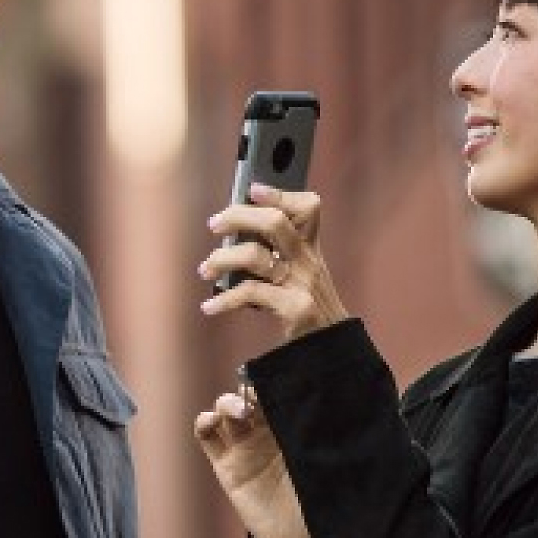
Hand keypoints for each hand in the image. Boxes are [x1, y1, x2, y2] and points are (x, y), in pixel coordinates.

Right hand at [193, 387, 315, 537]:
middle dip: (252, 387)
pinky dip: (204, 422)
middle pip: (250, 393)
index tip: (279, 375)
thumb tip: (335, 403)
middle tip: (259, 395)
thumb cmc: (322, 497)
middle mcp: (267, 430)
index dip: (275, 379)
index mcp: (292, 424)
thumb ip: (322, 435)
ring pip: (226, 409)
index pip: (279, 390)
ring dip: (228, 402)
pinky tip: (212, 421)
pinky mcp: (226, 466)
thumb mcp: (327, 461)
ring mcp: (244, 446)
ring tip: (240, 412)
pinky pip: (207, 436)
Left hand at [198, 184, 349, 342]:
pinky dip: (224, 300)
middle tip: (215, 224)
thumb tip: (231, 233)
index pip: (307, 208)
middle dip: (239, 217)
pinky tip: (210, 306)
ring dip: (222, 259)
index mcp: (309, 249)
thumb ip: (275, 253)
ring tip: (207, 269)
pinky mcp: (295, 308)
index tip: (252, 190)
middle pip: (275, 222)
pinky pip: (251, 293)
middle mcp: (307, 261)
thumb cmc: (305, 307)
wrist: (330, 348)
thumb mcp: (298, 275)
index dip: (280, 195)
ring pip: (255, 255)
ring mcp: (302, 284)